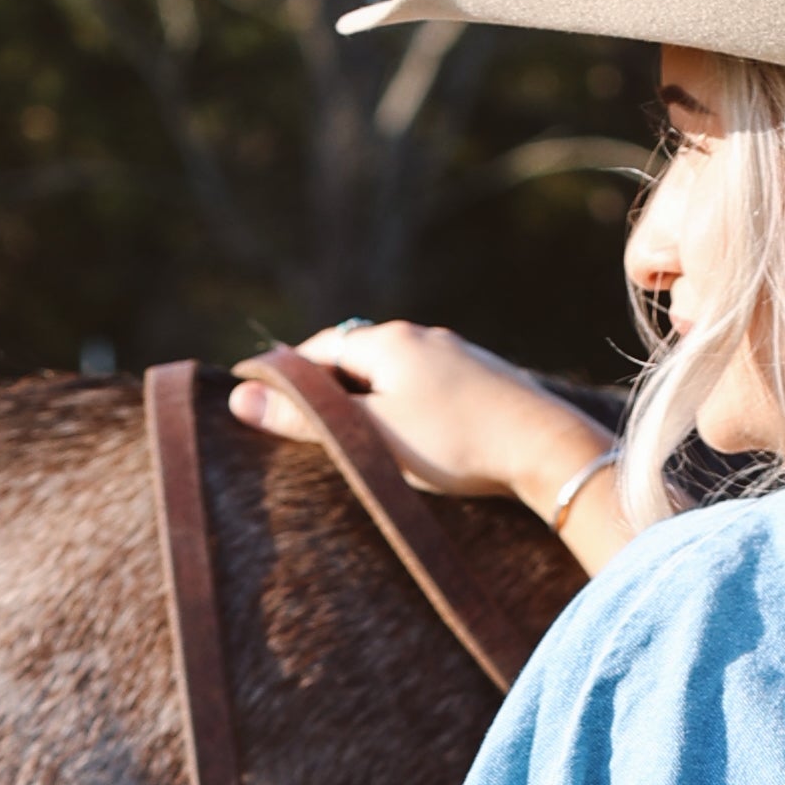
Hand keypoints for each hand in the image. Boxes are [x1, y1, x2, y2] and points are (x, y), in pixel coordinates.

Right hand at [229, 320, 615, 538]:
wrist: (543, 448)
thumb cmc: (454, 442)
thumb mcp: (371, 436)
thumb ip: (307, 420)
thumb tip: (240, 400)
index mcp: (386, 341)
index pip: (318, 350)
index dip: (287, 372)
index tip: (260, 391)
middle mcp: (422, 335)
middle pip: (357, 352)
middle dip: (327, 379)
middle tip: (300, 409)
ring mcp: (457, 353)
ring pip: (395, 365)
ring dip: (369, 387)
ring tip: (352, 421)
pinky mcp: (484, 375)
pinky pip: (427, 379)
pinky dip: (404, 396)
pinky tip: (411, 423)